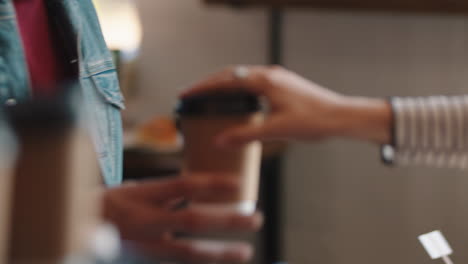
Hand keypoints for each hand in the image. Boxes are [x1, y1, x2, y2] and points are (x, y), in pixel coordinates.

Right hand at [103, 177, 262, 262]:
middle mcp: (145, 220)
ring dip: (220, 253)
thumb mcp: (134, 189)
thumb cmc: (108, 204)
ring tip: (245, 252)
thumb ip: (165, 191)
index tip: (240, 184)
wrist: (75, 227)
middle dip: (227, 220)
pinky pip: (178, 262)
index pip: (183, 186)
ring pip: (188, 252)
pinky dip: (200, 262)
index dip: (213, 184)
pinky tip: (218, 261)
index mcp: (141, 194)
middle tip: (256, 219)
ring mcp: (145, 245)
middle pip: (193, 220)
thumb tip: (197, 189)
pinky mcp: (145, 260)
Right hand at [181, 65, 391, 144]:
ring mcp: (277, 78)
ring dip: (224, 85)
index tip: (187, 94)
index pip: (226, 79)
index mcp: (266, 81)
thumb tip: (220, 141)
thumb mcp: (277, 130)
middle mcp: (270, 75)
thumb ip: (246, 135)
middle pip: (232, 74)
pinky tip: (236, 103)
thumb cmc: (314, 121)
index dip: (204, 87)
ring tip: (209, 98)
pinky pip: (254, 83)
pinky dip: (238, 89)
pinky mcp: (283, 85)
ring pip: (243, 77)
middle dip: (210, 84)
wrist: (342, 117)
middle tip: (193, 95)